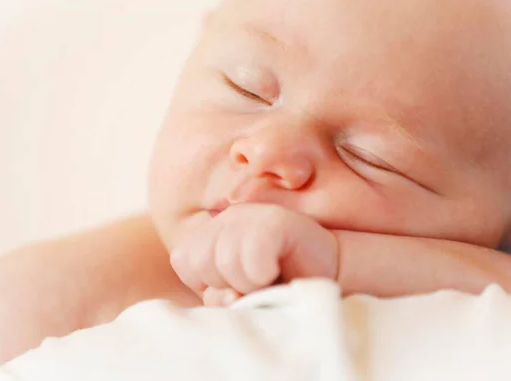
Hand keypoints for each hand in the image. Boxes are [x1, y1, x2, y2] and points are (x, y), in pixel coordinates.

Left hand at [170, 203, 338, 305]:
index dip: (208, 284)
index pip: (184, 259)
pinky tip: (277, 272)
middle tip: (255, 284)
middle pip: (199, 260)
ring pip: (224, 260)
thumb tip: (225, 296)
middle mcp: (228, 217)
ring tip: (269, 280)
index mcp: (213, 232)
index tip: (236, 286)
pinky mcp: (278, 222)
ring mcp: (252, 214)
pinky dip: (262, 276)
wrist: (329, 280)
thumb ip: (219, 297)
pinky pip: (253, 257)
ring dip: (248, 284)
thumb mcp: (238, 298)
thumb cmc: (277, 291)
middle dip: (226, 284)